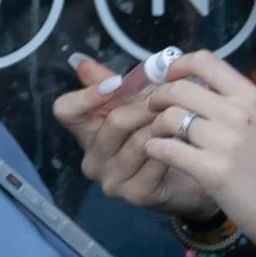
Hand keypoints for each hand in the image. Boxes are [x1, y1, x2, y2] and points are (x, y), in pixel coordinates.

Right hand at [54, 56, 205, 217]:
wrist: (190, 171)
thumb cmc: (158, 133)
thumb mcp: (136, 103)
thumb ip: (114, 85)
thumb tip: (82, 63)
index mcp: (86, 132)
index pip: (66, 110)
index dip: (87, 95)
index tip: (117, 84)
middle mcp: (92, 159)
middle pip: (113, 122)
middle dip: (145, 104)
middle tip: (169, 92)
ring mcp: (112, 180)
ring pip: (138, 141)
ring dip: (163, 123)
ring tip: (182, 111)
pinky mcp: (136, 194)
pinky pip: (156, 160)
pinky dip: (173, 144)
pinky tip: (185, 136)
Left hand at [133, 53, 255, 256]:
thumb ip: (235, 106)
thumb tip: (197, 90)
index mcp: (252, 97)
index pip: (204, 61)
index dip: (177, 66)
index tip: (167, 78)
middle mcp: (239, 112)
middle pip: (179, 89)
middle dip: (157, 98)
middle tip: (152, 111)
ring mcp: (225, 141)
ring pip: (169, 118)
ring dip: (155, 126)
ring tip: (158, 136)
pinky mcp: (212, 171)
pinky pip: (167, 149)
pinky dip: (155, 149)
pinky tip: (158, 154)